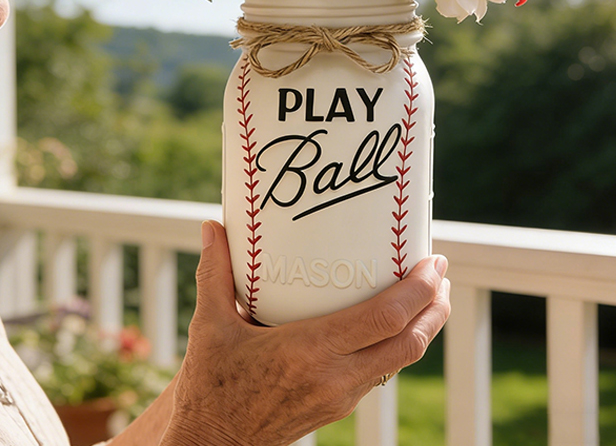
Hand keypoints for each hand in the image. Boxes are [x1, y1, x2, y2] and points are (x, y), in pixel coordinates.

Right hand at [161, 220, 449, 445]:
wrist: (214, 443)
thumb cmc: (211, 385)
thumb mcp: (210, 325)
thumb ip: (214, 272)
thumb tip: (212, 226)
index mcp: (309, 351)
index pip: (384, 320)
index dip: (418, 290)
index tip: (433, 261)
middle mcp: (335, 377)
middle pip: (409, 343)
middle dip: (434, 305)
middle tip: (439, 269)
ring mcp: (341, 397)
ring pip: (401, 361)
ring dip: (422, 327)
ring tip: (426, 292)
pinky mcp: (338, 406)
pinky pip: (382, 371)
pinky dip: (398, 344)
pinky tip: (390, 323)